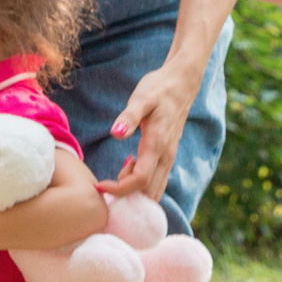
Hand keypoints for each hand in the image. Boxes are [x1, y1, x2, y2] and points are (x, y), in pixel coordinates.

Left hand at [101, 59, 201, 203]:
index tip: (99, 185)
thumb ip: (129, 116)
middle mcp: (166, 157)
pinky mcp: (167, 156)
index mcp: (157, 145)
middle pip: (148, 193)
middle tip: (104, 185)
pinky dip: (140, 186)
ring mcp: (169, 158)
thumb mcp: (142, 98)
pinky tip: (126, 169)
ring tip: (114, 177)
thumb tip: (116, 133)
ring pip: (154, 190)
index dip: (119, 189)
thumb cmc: (159, 88)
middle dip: (126, 198)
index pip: (140, 181)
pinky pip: (155, 182)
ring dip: (133, 193)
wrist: (182, 83)